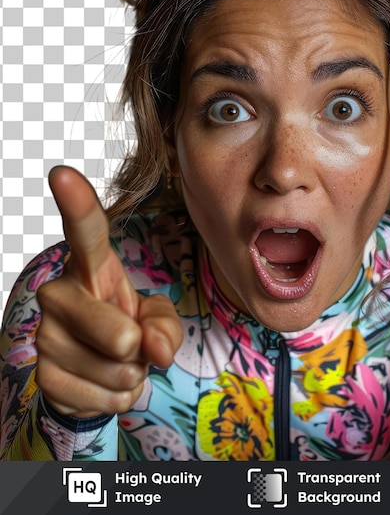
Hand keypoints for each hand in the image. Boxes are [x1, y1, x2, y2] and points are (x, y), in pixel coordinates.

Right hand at [35, 166, 182, 417]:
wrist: (96, 372)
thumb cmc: (129, 328)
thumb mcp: (160, 319)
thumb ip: (166, 326)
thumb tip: (150, 349)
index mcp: (92, 267)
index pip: (86, 233)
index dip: (77, 205)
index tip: (62, 174)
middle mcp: (60, 293)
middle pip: (117, 329)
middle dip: (138, 346)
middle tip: (131, 342)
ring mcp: (46, 333)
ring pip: (116, 369)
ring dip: (130, 374)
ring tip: (117, 361)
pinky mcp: (42, 374)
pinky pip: (103, 397)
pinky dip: (117, 396)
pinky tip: (103, 382)